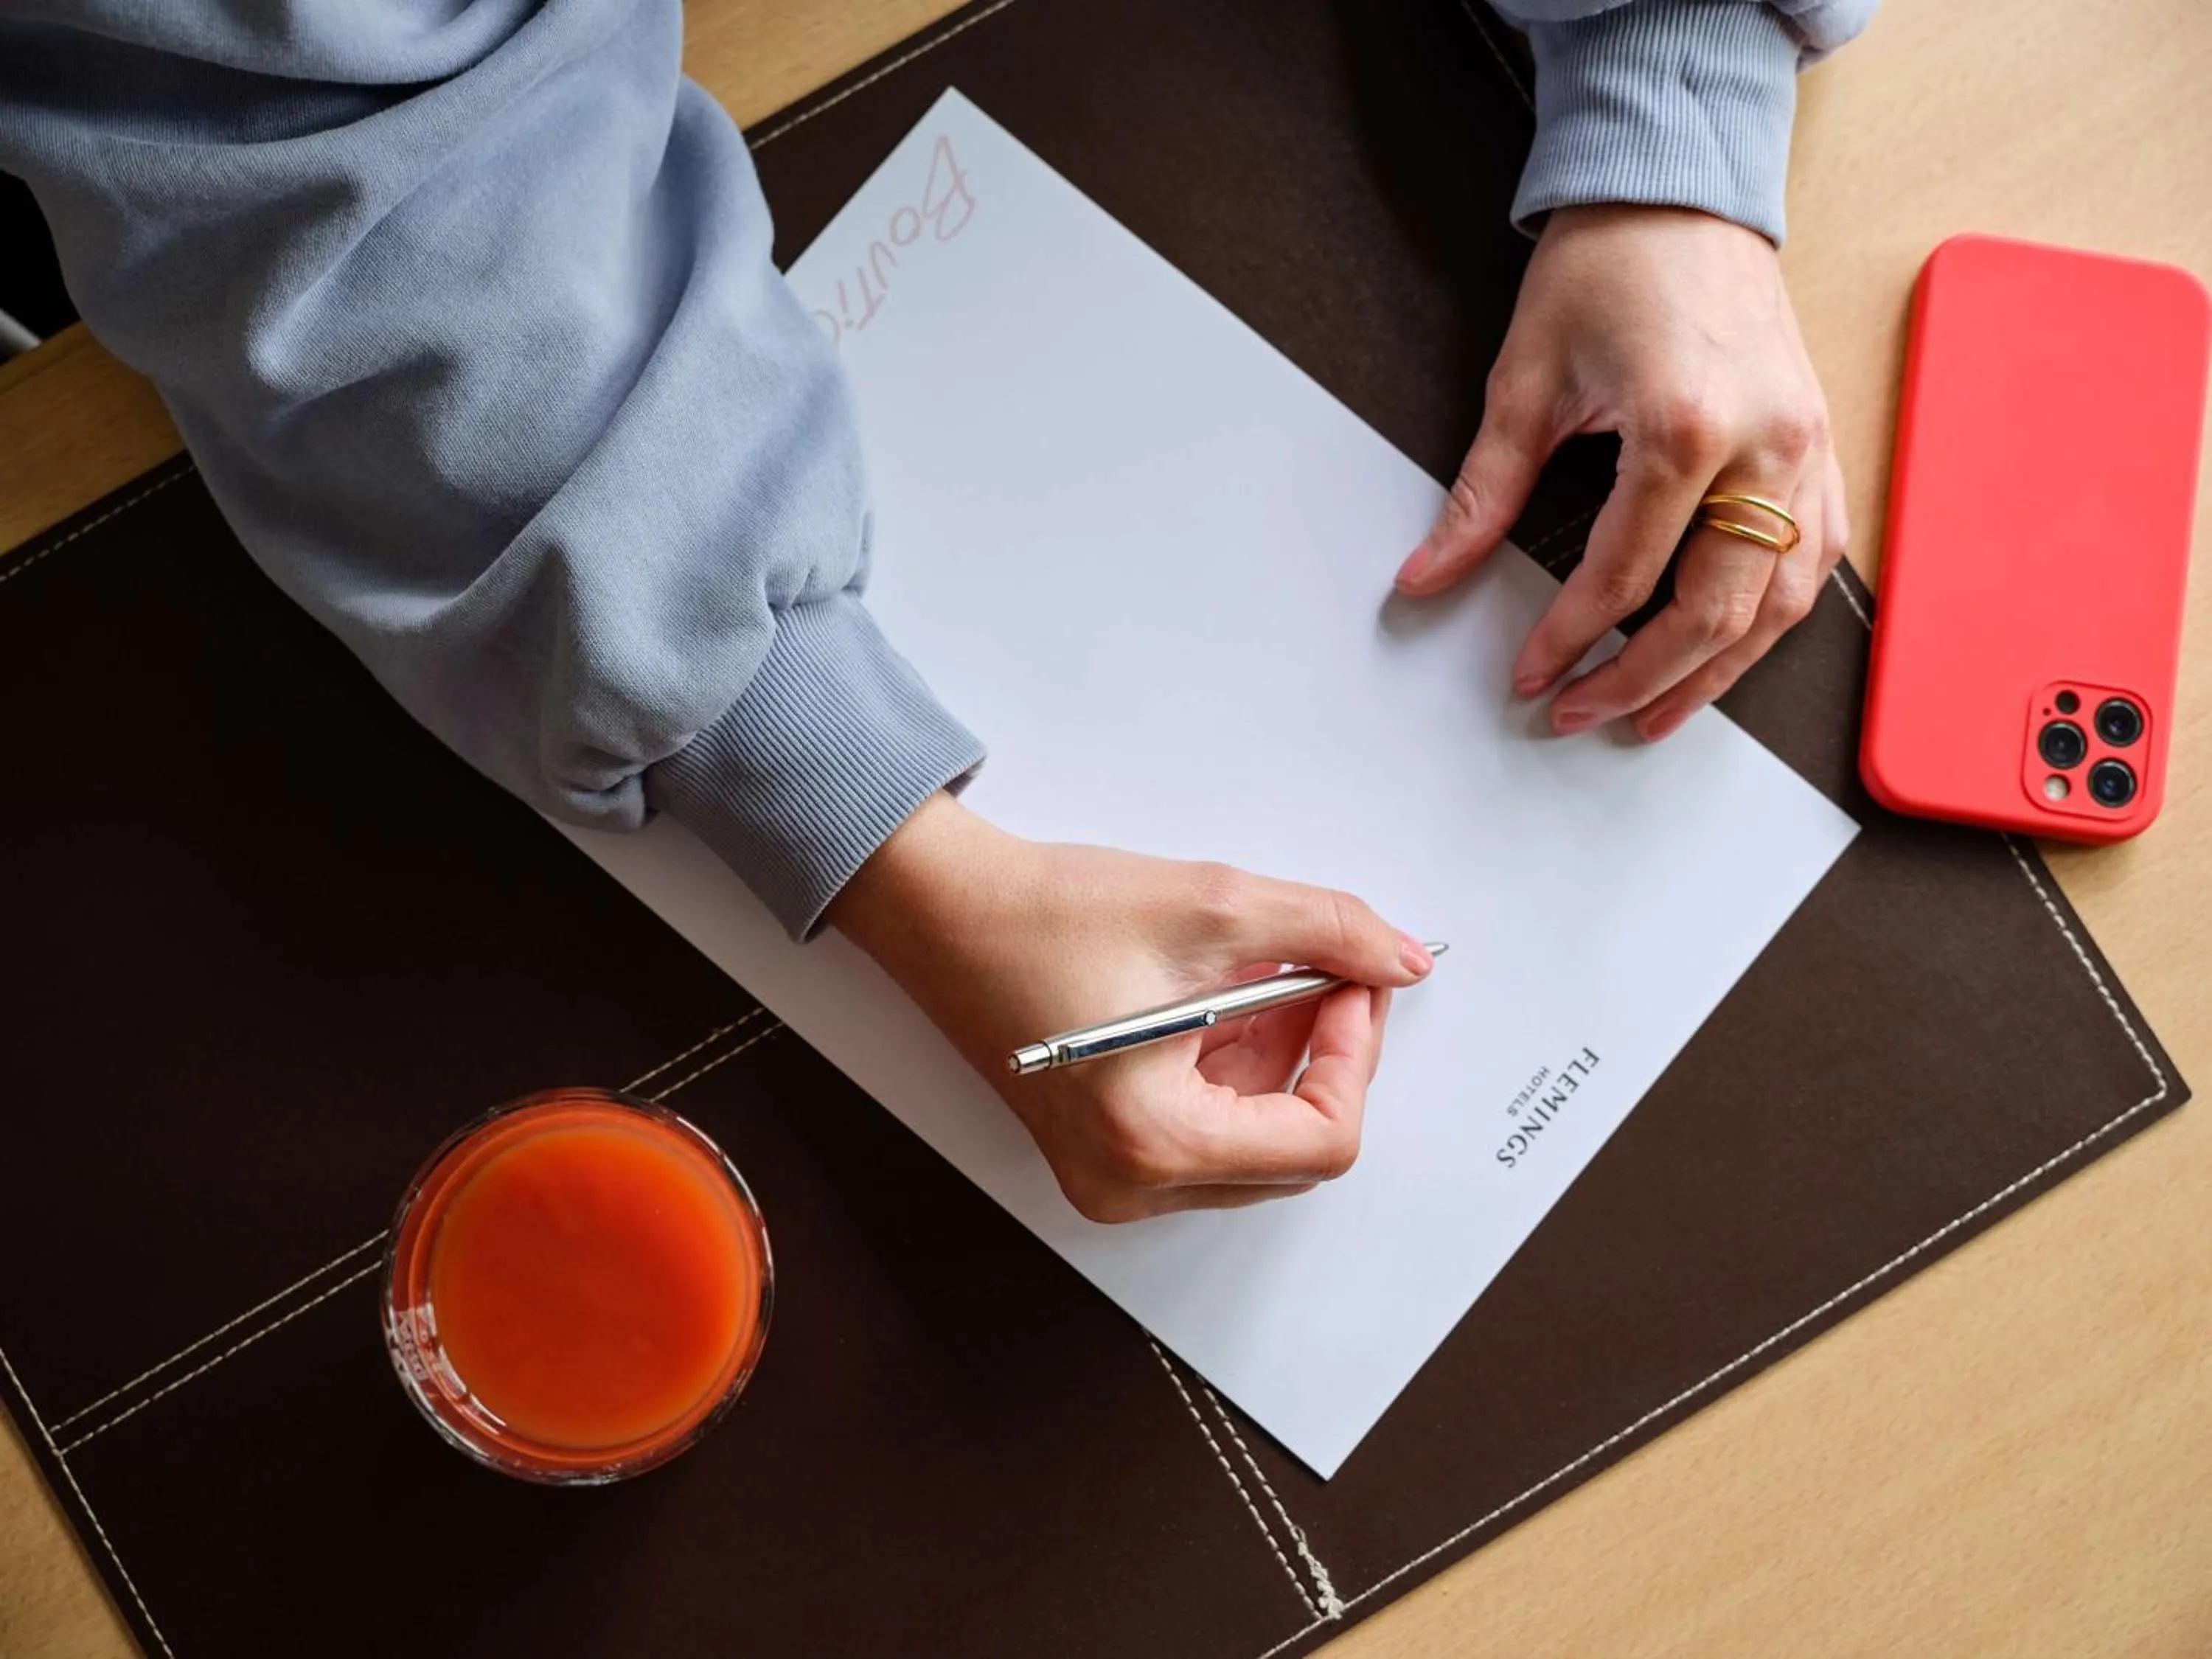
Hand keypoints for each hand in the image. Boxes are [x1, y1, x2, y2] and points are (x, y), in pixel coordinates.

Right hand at [827, 794, 1432, 1221]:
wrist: (942, 910)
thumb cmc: (1044, 915)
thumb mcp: (1213, 907)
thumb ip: (1329, 930)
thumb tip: (1400, 959)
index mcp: (1153, 1142)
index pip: (1320, 1141)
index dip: (1354, 1055)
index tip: (1353, 985)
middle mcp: (1129, 1184)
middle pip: (1291, 1150)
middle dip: (1320, 1055)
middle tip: (1322, 973)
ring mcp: (1112, 1175)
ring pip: (1255, 1140)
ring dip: (1278, 1058)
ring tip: (1256, 975)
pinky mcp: (1103, 1150)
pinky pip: (1208, 1129)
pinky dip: (1234, 1067)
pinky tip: (1217, 998)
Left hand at [1395, 204, 1848, 739]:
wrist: (1679, 192)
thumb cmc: (1608, 268)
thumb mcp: (1524, 382)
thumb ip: (1480, 494)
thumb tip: (1427, 575)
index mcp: (1687, 427)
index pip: (1623, 576)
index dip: (1569, 639)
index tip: (1530, 675)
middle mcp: (1766, 447)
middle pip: (1714, 612)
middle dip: (1641, 679)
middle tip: (1580, 715)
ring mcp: (1807, 449)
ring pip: (1780, 605)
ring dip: (1716, 673)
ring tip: (1652, 714)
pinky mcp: (1821, 445)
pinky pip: (1816, 558)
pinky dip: (1769, 619)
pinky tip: (1724, 650)